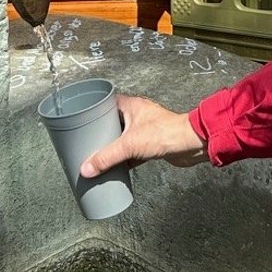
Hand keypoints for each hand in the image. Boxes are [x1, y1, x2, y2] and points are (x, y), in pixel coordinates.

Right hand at [78, 95, 205, 176]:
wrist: (191, 144)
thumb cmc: (166, 133)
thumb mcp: (129, 145)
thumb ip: (107, 157)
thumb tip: (87, 169)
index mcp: (131, 105)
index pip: (106, 102)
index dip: (94, 109)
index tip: (80, 119)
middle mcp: (137, 115)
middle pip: (113, 122)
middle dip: (101, 132)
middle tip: (86, 141)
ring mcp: (145, 129)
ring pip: (122, 137)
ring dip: (113, 146)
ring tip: (97, 154)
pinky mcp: (151, 144)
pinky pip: (132, 150)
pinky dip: (124, 158)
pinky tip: (115, 166)